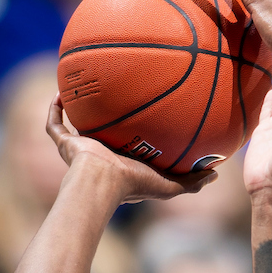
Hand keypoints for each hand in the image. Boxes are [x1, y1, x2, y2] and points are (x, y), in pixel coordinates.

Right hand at [45, 95, 216, 202]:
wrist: (103, 181)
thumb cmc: (135, 183)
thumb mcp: (171, 185)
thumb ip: (193, 181)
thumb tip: (217, 174)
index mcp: (122, 163)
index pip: (128, 146)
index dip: (132, 134)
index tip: (142, 116)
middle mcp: (100, 154)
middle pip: (101, 132)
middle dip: (104, 118)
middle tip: (112, 96)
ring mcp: (80, 150)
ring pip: (75, 126)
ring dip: (76, 109)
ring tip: (81, 87)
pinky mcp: (65, 144)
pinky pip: (54, 124)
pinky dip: (54, 109)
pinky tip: (61, 90)